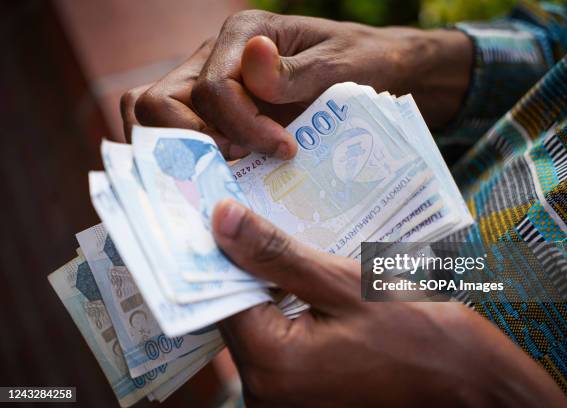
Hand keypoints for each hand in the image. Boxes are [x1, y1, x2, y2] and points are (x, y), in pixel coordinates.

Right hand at [119, 10, 472, 158]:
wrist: (378, 76)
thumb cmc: (364, 63)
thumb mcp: (341, 63)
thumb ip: (295, 70)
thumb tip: (252, 59)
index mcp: (241, 36)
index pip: (210, 89)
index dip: (240, 127)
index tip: (284, 149)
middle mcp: (212, 60)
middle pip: (156, 104)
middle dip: (188, 145)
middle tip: (236, 166)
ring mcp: (208, 91)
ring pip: (152, 121)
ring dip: (177, 156)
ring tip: (222, 178)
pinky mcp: (215, 120)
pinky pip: (176, 140)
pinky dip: (183, 164)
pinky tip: (217, 184)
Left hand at [211, 199, 566, 406]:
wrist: (473, 389)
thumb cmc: (421, 336)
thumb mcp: (346, 284)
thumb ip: (277, 256)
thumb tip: (221, 219)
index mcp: (271, 368)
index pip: (219, 298)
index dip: (221, 253)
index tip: (223, 215)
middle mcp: (267, 397)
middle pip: (237, 316)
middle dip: (248, 269)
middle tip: (260, 222)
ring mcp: (284, 404)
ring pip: (259, 330)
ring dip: (268, 290)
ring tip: (285, 246)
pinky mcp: (303, 402)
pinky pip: (280, 349)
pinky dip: (286, 315)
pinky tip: (302, 282)